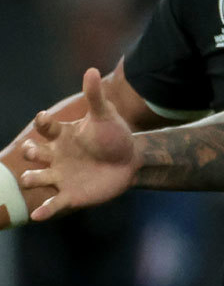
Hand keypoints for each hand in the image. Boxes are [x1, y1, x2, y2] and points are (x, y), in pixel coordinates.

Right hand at [18, 68, 137, 220]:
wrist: (130, 161)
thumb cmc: (114, 136)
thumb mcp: (105, 116)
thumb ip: (95, 96)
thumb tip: (91, 69)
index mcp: (62, 136)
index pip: (46, 127)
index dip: (43, 123)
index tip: (44, 117)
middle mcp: (56, 156)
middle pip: (33, 154)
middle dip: (30, 152)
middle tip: (34, 150)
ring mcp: (60, 176)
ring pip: (36, 179)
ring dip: (31, 179)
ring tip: (31, 179)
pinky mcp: (70, 195)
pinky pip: (52, 205)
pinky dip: (44, 210)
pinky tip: (37, 216)